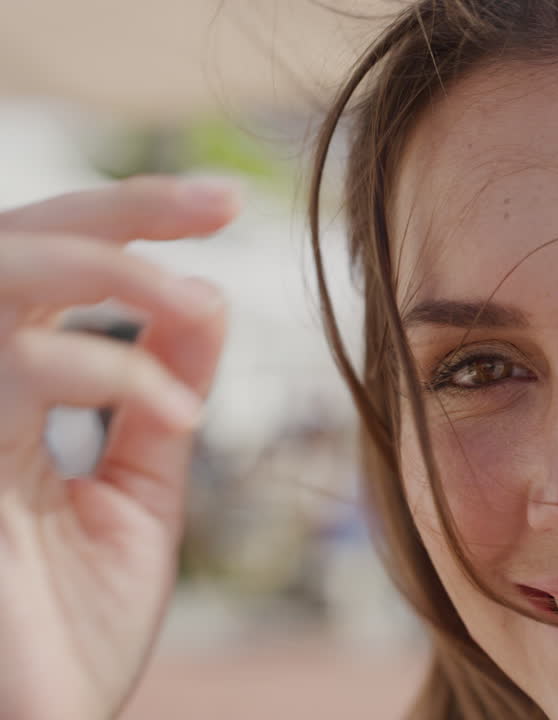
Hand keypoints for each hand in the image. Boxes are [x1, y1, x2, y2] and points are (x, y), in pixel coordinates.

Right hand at [0, 177, 238, 719]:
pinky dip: (107, 374)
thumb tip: (208, 296)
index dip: (122, 216)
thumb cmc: (66, 639)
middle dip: (118, 208)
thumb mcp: (134, 500)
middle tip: (218, 205)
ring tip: (194, 305)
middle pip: (7, 243)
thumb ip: (157, 399)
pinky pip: (6, 374)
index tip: (224, 204)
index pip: (39, 265)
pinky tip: (177, 415)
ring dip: (110, 272)